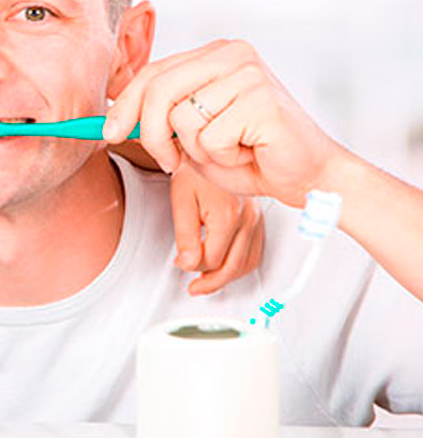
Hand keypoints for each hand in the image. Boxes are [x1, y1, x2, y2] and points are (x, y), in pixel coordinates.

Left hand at [104, 39, 343, 207]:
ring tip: (227, 152)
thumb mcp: (193, 132)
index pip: (153, 72)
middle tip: (169, 161)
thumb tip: (110, 118)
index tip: (109, 131)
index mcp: (215, 54)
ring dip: (197, 151)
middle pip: (159, 88)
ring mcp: (249, 73)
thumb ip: (160, 116)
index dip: (125, 104)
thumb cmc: (250, 155)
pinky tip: (247, 153)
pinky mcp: (262, 99)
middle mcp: (232, 55)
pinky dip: (222, 158)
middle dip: (151, 133)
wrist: (306, 176)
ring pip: (182, 118)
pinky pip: (210, 137)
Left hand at [170, 156, 264, 294]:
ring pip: (248, 262)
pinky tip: (227, 266)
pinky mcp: (258, 217)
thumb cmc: (193, 170)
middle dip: (212, 282)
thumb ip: (184, 236)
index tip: (180, 262)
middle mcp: (247, 220)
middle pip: (234, 267)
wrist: (210, 149)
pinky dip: (242, 264)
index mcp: (227, 217)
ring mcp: (256, 219)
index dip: (193, 266)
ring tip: (208, 282)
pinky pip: (256, 250)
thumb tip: (187, 264)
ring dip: (228, 277)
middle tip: (195, 288)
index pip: (212, 260)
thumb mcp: (181, 202)